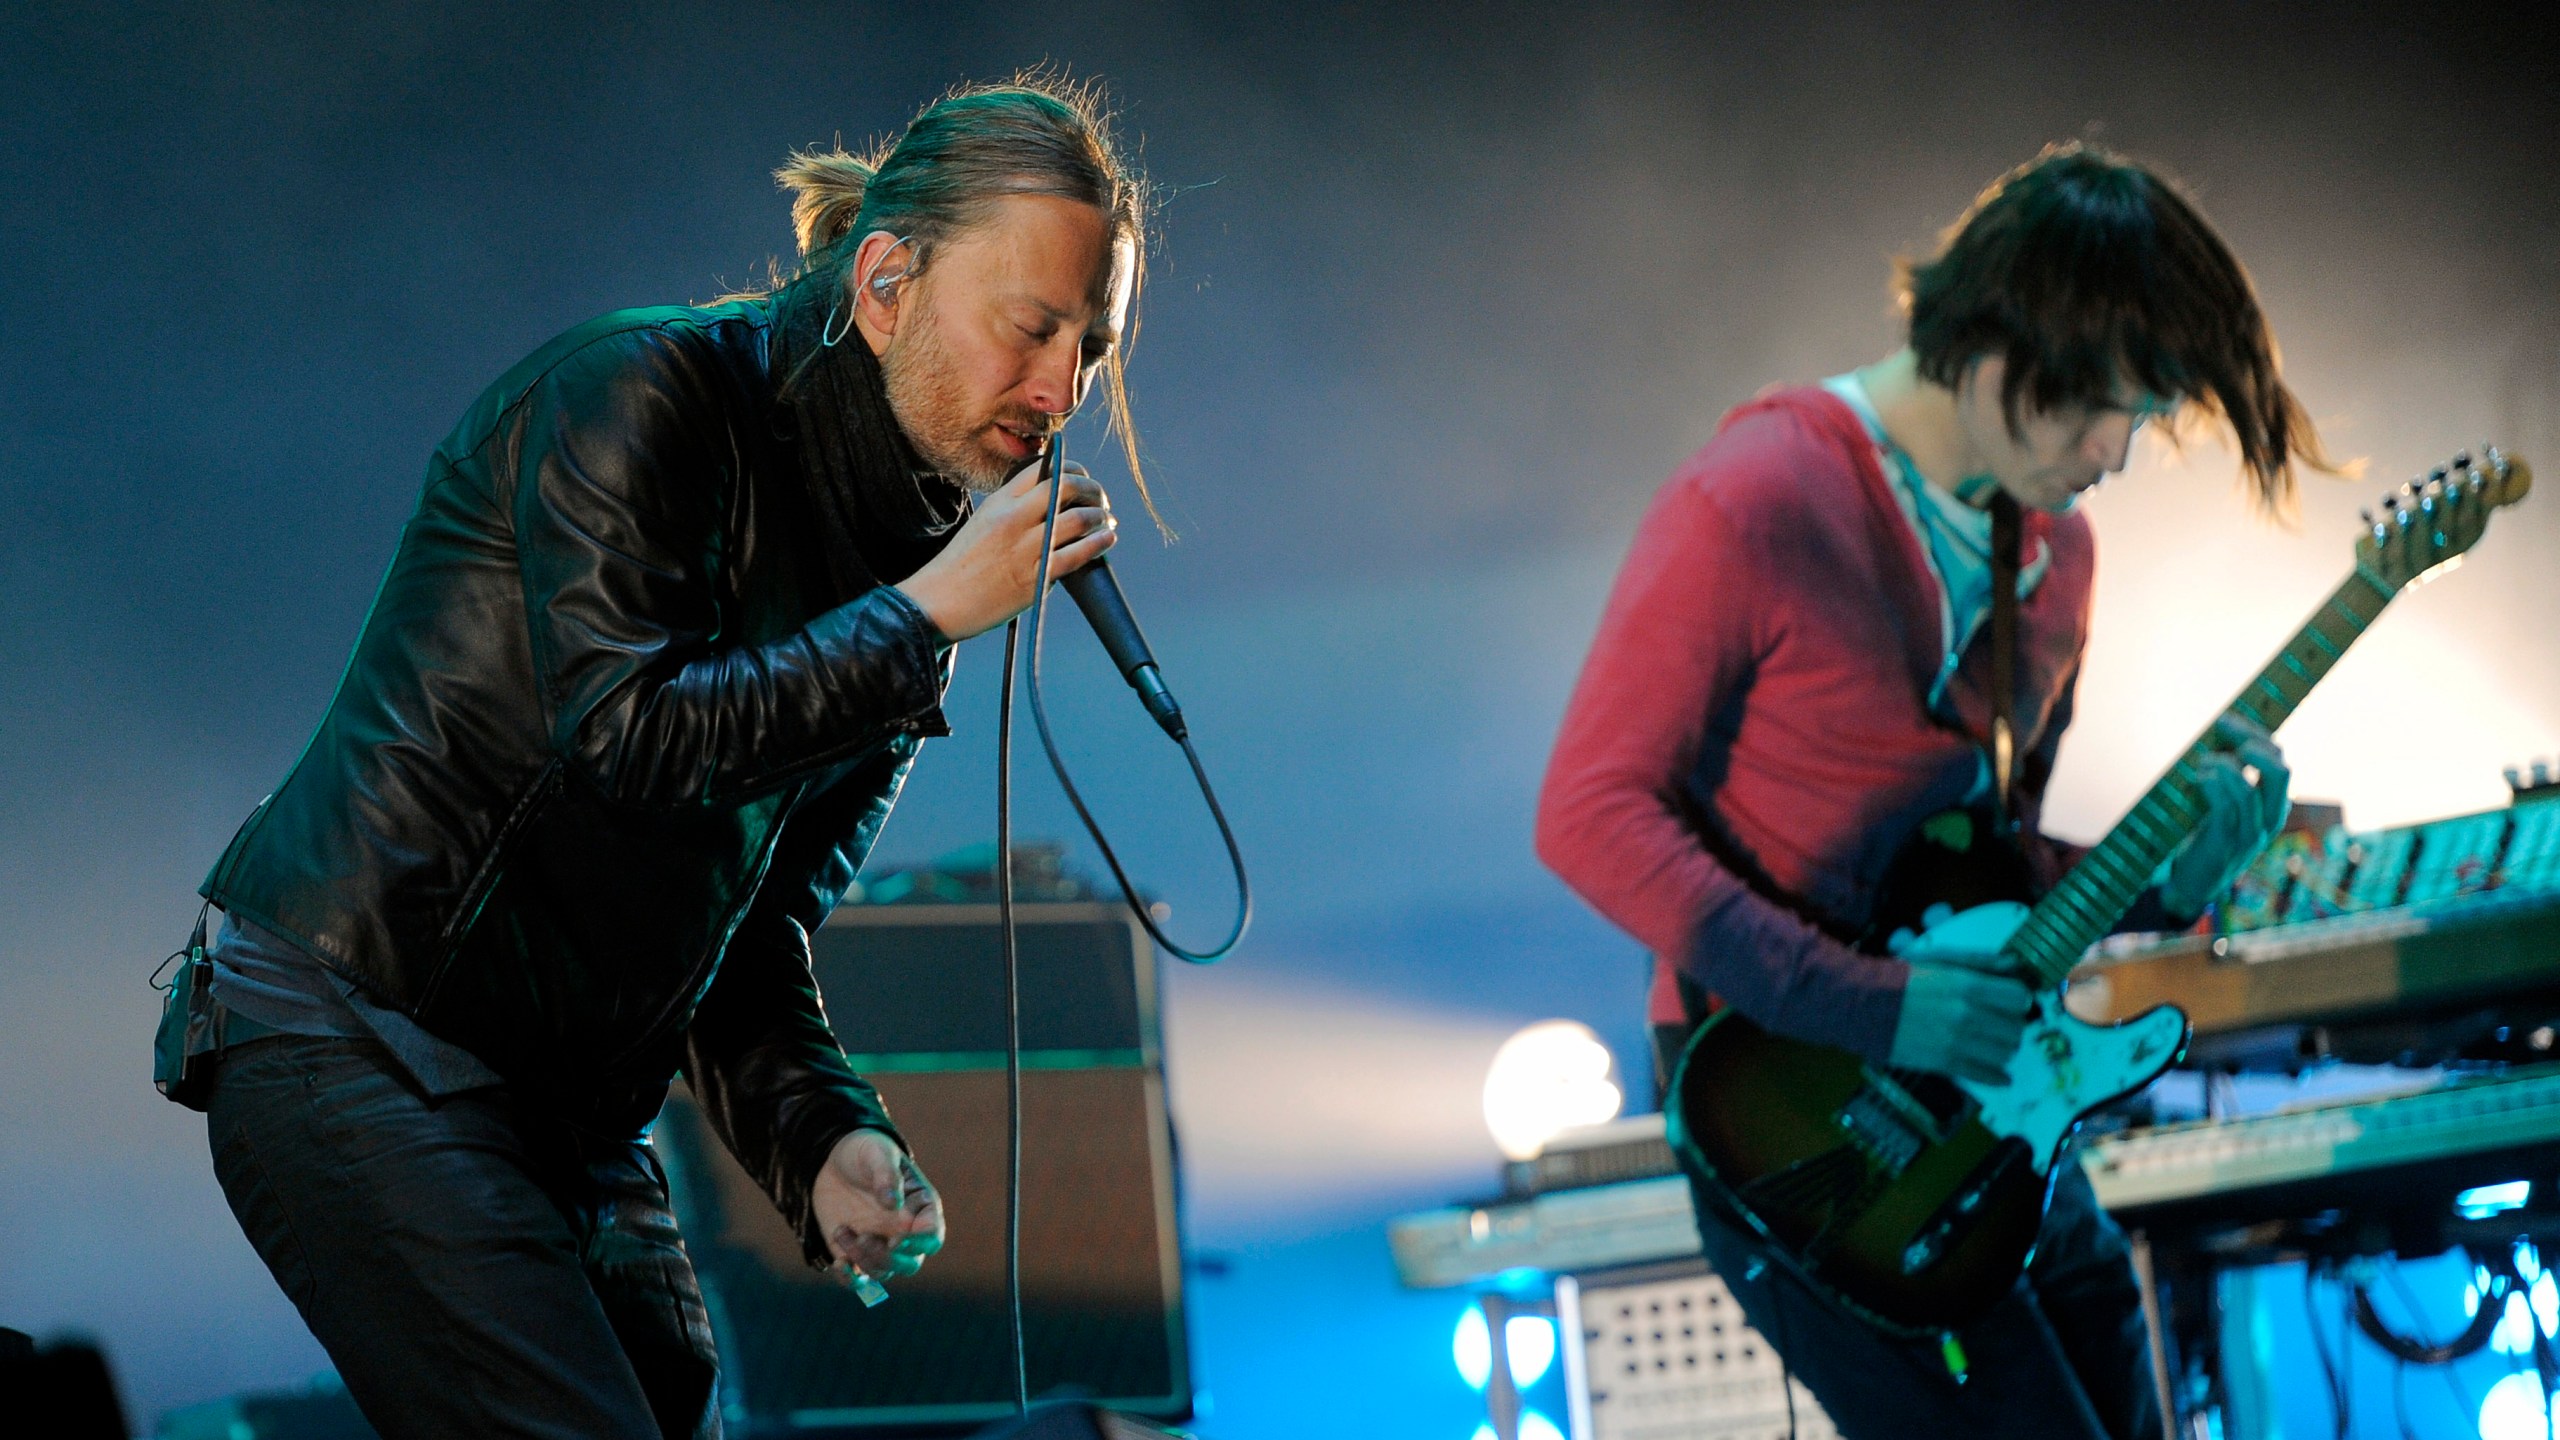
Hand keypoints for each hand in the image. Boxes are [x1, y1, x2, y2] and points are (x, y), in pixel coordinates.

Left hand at [810, 1128, 943, 1282]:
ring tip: (843, 1231)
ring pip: (882, 1271)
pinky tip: (837, 1263)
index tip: (897, 1239)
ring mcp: (879, 1244)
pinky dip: (849, 1279)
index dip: (919, 1244)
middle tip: (865, 1238)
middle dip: (888, 1259)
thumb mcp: (876, 1153)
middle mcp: (903, 1232)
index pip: (932, 1237)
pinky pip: (857, 1278)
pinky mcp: (854, 1252)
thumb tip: (893, 1203)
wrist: (831, 1159)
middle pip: (909, 1264)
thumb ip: (887, 1175)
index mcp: (920, 1208)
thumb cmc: (865, 1151)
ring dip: (862, 1260)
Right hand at [894, 458, 1116, 642]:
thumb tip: (1053, 500)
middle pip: (1067, 487)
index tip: (1083, 477)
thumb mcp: (982, 523)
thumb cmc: (961, 566)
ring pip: (1078, 519)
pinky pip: (1078, 554)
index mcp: (998, 502)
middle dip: (1093, 489)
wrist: (938, 602)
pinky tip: (1106, 538)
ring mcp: (1024, 548)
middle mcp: (1012, 519)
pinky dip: (1099, 542)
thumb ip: (1014, 509)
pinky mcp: (1035, 577)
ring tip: (1106, 520)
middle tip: (1101, 499)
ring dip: (1100, 517)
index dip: (1073, 468)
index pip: (1044, 469)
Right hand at [1889, 948, 2033, 1084]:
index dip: (2017, 998)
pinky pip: (1985, 1075)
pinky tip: (2000, 1076)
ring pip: (2005, 1052)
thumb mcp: (1941, 959)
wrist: (1863, 1005)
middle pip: (2016, 1028)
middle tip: (2000, 1023)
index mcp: (1969, 985)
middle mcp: (1968, 1015)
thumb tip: (2014, 963)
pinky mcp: (1945, 1063)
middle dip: (2011, 1025)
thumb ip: (1980, 961)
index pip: (2020, 997)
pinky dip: (1997, 1077)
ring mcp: (1957, 1042)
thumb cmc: (1903, 977)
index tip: (2009, 1000)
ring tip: (1992, 1043)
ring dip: (2003, 1048)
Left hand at [2162, 714, 2289, 917]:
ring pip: (2250, 790)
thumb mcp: (2227, 804)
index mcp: (2275, 804)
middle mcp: (2270, 818)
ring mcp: (2250, 833)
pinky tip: (2200, 776)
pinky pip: (2226, 809)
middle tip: (2223, 732)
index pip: (2280, 760)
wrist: (2196, 882)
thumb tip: (2217, 733)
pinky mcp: (2227, 843)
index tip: (2226, 719)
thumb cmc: (2208, 834)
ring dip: (2224, 767)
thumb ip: (2230, 776)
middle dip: (2252, 744)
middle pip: (2279, 772)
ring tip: (2203, 761)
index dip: (2256, 735)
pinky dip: (2213, 786)